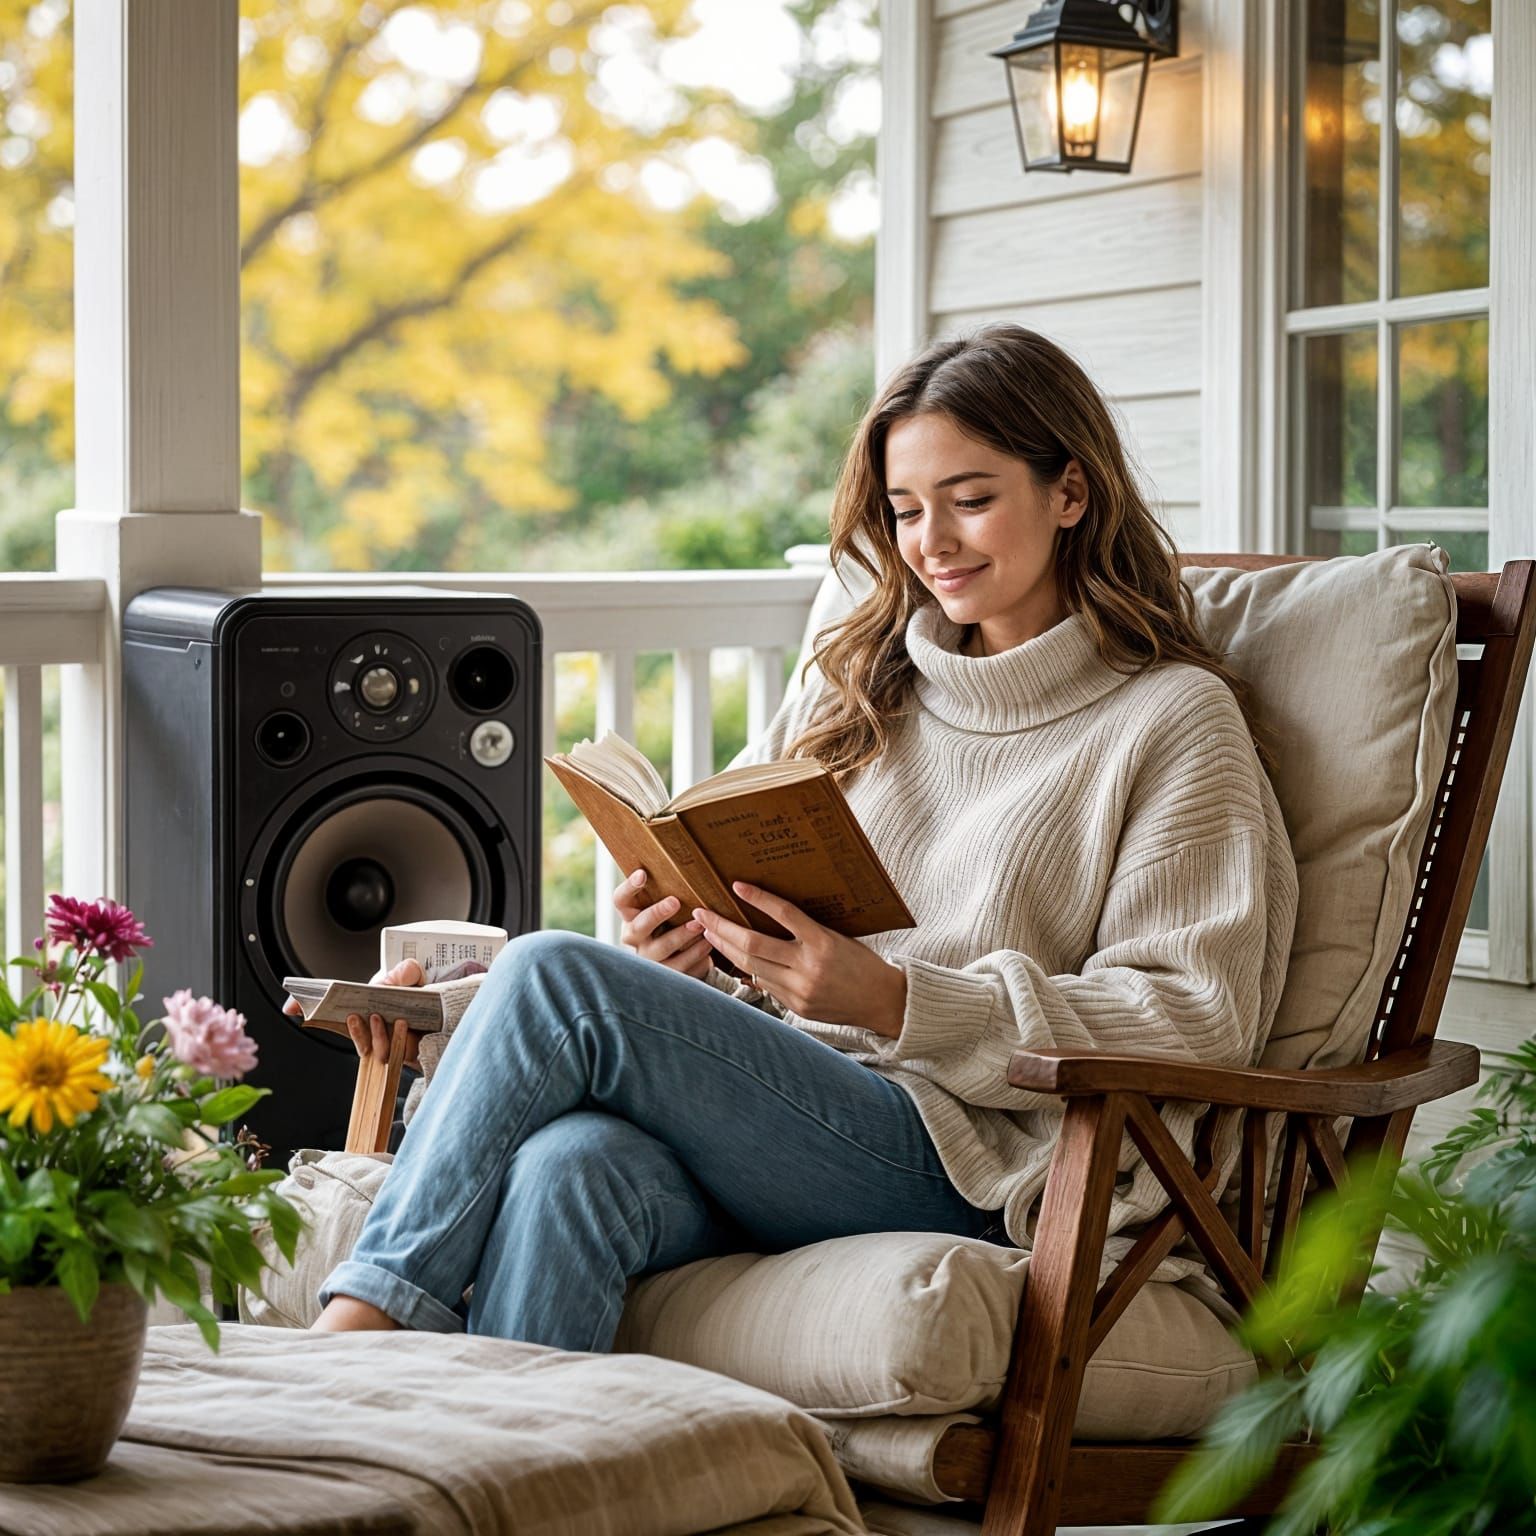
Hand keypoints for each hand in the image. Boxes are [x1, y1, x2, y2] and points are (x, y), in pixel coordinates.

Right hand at [283, 958, 425, 1067]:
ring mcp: (386, 1042)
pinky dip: (397, 1042)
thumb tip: (394, 978)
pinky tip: (403, 1028)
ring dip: (376, 1034)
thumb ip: (404, 973)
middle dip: (352, 1028)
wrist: (449, 1012)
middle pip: (350, 1030)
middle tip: (353, 1016)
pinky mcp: (405, 1054)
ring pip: (372, 1046)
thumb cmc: (424, 995)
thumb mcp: (415, 977)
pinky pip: (395, 1054)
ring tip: (383, 1019)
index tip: (292, 1006)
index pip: (331, 1004)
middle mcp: (370, 1024)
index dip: (307, 1004)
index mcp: (365, 1002)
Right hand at [614, 867, 713, 979]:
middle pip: (639, 926)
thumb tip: (687, 861)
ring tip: (699, 925)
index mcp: (631, 917)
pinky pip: (680, 969)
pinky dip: (696, 957)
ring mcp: (650, 960)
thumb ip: (669, 892)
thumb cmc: (675, 922)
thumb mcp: (668, 907)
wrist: (684, 958)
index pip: (620, 901)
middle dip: (656, 914)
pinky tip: (708, 945)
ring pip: (661, 950)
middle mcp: (636, 939)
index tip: (642, 873)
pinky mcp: (667, 976)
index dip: (629, 887)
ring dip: (681, 936)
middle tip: (675, 901)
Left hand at [693, 881, 907, 1037]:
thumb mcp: (838, 937)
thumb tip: (768, 915)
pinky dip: (747, 968)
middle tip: (702, 913)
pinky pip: (764, 983)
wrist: (883, 1001)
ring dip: (726, 948)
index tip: (736, 885)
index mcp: (823, 943)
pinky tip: (731, 957)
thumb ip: (805, 931)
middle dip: (722, 928)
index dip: (759, 898)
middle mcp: (809, 967)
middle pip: (753, 944)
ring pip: (751, 966)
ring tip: (709, 932)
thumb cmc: (862, 962)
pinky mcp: (796, 1007)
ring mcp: (800, 990)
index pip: (784, 914)